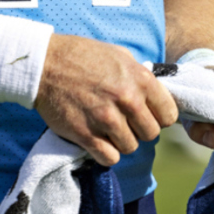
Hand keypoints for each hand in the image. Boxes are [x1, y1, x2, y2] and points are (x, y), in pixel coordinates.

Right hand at [35, 34, 178, 165]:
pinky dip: (105, 153)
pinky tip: (97, 138)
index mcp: (139, 78)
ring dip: (120, 140)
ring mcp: (106, 119)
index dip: (158, 116)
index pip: (169, 115)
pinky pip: (110, 158)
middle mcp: (127, 99)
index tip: (146, 114)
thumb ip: (140, 76)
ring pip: (130, 147)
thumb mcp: (118, 55)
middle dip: (139, 129)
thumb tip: (156, 95)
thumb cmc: (82, 56)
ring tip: (106, 126)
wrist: (45, 63)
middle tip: (124, 120)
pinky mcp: (86, 135)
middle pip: (151, 134)